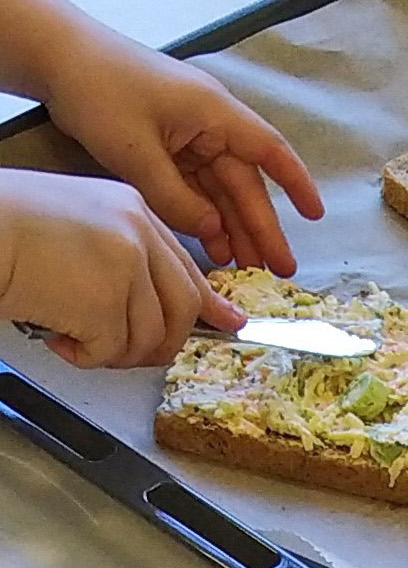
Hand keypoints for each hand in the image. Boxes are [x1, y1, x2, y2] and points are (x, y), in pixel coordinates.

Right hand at [0, 170, 242, 366]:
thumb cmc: (8, 228)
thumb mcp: (79, 226)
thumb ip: (126, 257)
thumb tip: (168, 303)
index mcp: (132, 211)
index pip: (185, 266)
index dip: (208, 302)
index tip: (227, 323)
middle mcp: (137, 235)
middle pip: (181, 307)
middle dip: (161, 343)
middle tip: (132, 355)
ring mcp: (125, 267)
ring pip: (150, 336)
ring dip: (115, 353)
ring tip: (77, 340)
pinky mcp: (103, 301)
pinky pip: (112, 350)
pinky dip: (85, 356)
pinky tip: (58, 338)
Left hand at [41, 26, 321, 273]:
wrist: (54, 53)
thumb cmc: (98, 89)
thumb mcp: (136, 152)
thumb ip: (177, 199)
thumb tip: (214, 233)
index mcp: (214, 113)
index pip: (269, 151)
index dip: (296, 184)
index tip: (315, 217)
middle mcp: (209, 123)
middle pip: (244, 181)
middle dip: (261, 226)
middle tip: (278, 270)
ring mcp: (188, 133)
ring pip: (219, 188)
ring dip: (231, 226)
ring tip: (243, 267)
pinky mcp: (166, 142)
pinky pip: (194, 184)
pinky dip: (202, 213)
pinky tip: (211, 243)